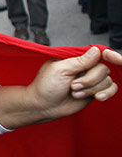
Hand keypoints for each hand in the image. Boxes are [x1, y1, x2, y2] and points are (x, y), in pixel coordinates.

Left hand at [0, 47, 120, 128]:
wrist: (43, 106)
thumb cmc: (45, 87)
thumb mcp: (59, 70)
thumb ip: (80, 61)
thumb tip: (97, 50)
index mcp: (74, 59)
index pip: (97, 53)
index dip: (110, 55)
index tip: (119, 60)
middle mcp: (84, 68)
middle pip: (102, 69)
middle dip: (89, 80)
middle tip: (72, 86)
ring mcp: (90, 80)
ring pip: (106, 80)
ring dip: (91, 89)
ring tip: (75, 93)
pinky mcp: (94, 91)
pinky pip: (110, 89)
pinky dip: (107, 93)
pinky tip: (98, 97)